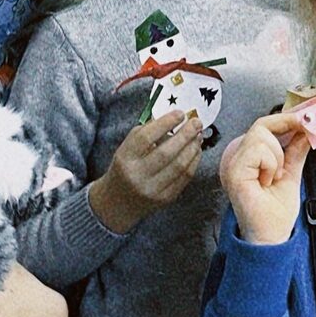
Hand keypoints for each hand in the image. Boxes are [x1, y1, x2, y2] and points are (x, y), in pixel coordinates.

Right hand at [90, 107, 203, 233]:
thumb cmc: (126, 166)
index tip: (180, 113)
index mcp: (125, 158)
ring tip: (198, 135)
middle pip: (166, 153)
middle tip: (197, 122)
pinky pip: (185, 178)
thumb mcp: (127, 147)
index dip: (166, 123)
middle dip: (186, 135)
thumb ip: (148, 132)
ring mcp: (152, 189)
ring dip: (193, 148)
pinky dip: (194, 161)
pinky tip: (196, 150)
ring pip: (179, 166)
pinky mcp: (165, 199)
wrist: (117, 203)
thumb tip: (176, 118)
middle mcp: (137, 175)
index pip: (146, 138)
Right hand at [220, 113, 311, 245]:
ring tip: (273, 178)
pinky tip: (266, 182)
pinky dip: (270, 164)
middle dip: (288, 128)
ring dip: (277, 156)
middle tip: (304, 135)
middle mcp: (235, 158)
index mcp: (247, 158)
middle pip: (263, 124)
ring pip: (261, 134)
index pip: (264, 126)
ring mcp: (231, 163)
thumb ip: (295, 151)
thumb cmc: (275, 214)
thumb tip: (305, 131)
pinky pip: (258, 149)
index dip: (287, 119)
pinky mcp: (233, 170)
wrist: (270, 238)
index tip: (307, 118)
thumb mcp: (291, 174)